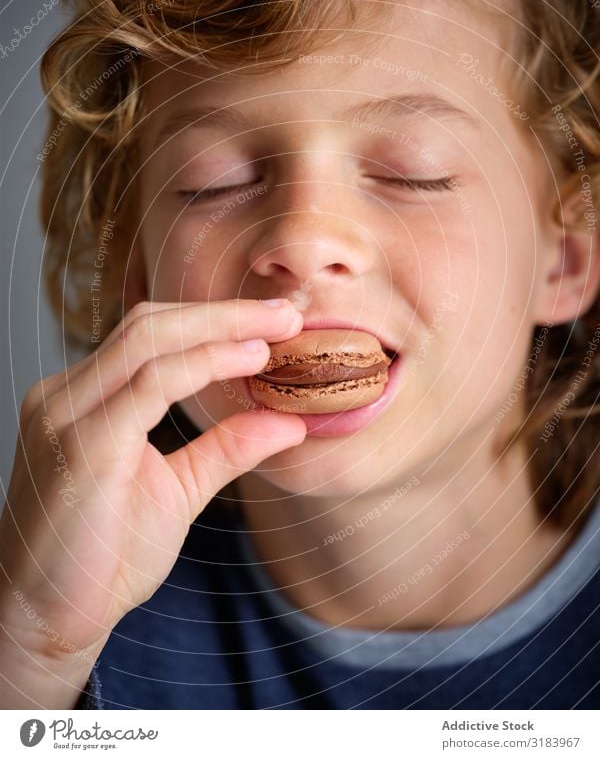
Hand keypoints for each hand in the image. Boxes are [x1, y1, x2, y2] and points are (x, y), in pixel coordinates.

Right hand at [0, 299, 304, 670]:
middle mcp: (67, 394)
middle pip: (150, 323)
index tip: (274, 322)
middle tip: (286, 313)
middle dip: (223, 312)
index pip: (149, 334)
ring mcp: (66, 414)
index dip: (213, 320)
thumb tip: (289, 421)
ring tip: (276, 328)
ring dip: (221, 327)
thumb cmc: (103, 556)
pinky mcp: (82, 445)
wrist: (46, 620)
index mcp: (84, 398)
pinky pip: (149, 384)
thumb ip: (227, 449)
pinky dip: (204, 364)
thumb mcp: (178, 490)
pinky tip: (248, 361)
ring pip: (149, 340)